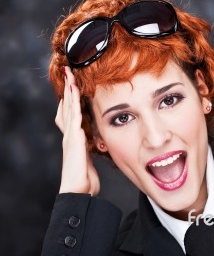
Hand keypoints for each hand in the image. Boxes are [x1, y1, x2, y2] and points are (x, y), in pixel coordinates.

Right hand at [55, 67, 99, 195]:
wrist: (78, 191)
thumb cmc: (84, 177)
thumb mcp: (88, 158)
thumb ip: (89, 148)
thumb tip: (94, 142)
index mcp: (74, 138)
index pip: (71, 113)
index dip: (71, 99)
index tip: (73, 86)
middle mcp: (70, 135)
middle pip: (66, 107)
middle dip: (67, 90)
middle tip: (68, 73)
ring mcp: (70, 136)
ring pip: (68, 108)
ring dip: (69, 92)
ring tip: (70, 76)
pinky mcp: (74, 140)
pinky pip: (73, 118)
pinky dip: (73, 104)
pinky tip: (74, 93)